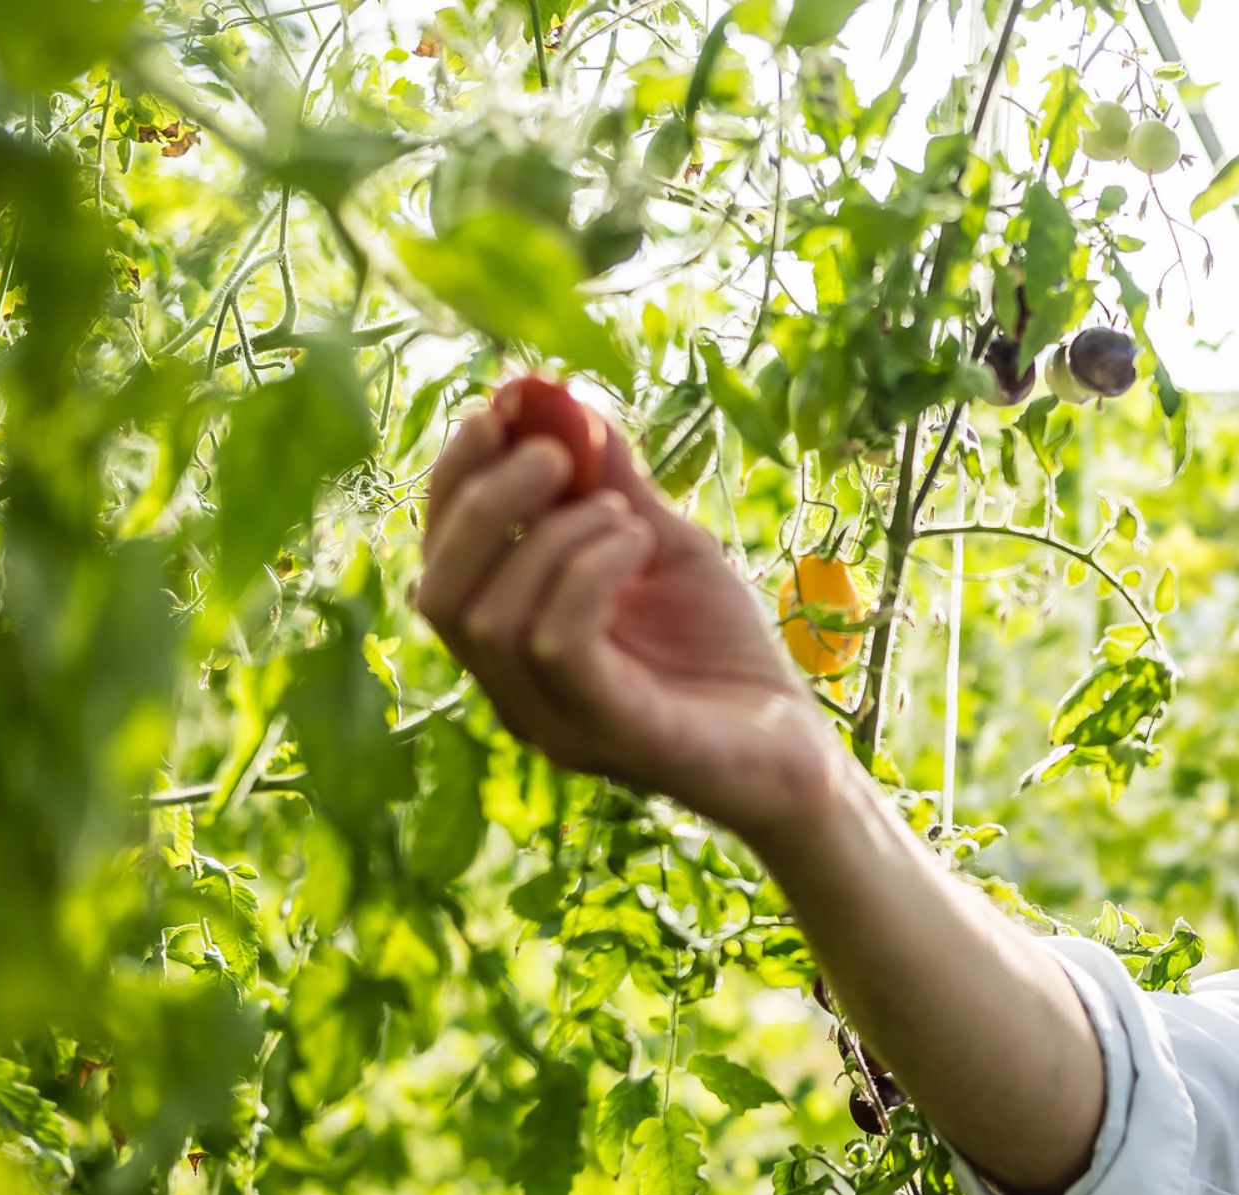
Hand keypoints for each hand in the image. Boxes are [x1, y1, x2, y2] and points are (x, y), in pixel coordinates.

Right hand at [413, 393, 843, 838]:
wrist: (799, 748)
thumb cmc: (727, 655)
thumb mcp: (668, 549)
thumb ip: (615, 486)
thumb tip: (566, 402)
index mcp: (514, 643)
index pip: (439, 561)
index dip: (454, 481)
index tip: (499, 409)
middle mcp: (516, 690)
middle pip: (438, 592)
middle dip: (483, 503)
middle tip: (555, 452)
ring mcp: (556, 722)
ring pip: (493, 618)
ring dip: (552, 537)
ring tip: (624, 511)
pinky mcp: (611, 736)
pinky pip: (557, 647)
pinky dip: (585, 575)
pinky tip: (636, 543)